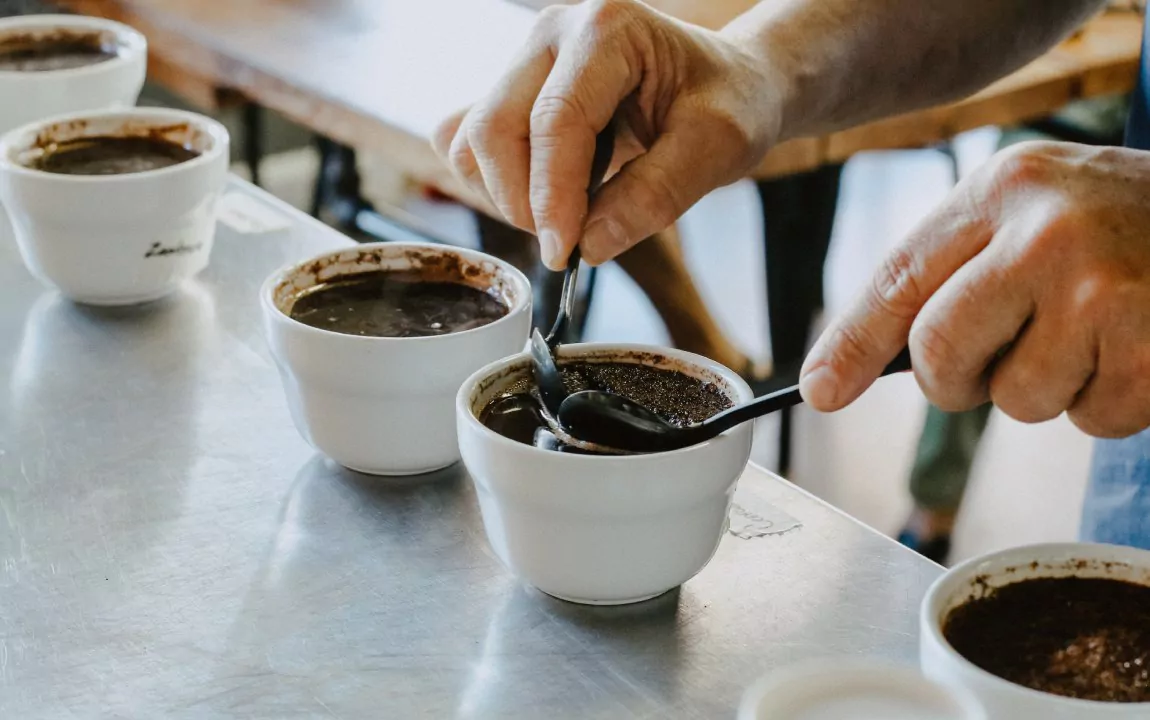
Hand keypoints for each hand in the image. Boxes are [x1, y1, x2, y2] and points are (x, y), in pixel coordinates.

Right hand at [432, 0, 776, 268]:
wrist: (730, 85)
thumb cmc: (730, 104)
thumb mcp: (718, 148)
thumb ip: (656, 195)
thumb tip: (589, 245)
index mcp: (607, 29)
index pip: (555, 121)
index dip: (552, 197)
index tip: (564, 253)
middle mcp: (553, 33)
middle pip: (494, 129)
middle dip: (523, 202)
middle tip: (570, 242)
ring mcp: (525, 60)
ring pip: (471, 140)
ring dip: (507, 195)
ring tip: (567, 214)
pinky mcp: (512, 90)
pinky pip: (468, 144)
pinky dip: (496, 184)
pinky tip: (548, 194)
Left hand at [800, 141, 1149, 437]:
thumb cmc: (1113, 228)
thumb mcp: (1024, 217)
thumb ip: (947, 277)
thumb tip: (843, 372)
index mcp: (1001, 190)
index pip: (899, 279)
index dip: (850, 344)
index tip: (820, 390)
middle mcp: (1045, 232)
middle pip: (940, 353)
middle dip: (959, 377)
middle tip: (997, 357)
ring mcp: (1104, 288)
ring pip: (1015, 400)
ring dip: (1045, 388)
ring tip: (1088, 335)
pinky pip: (1091, 420)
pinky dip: (1106, 403)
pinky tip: (1131, 351)